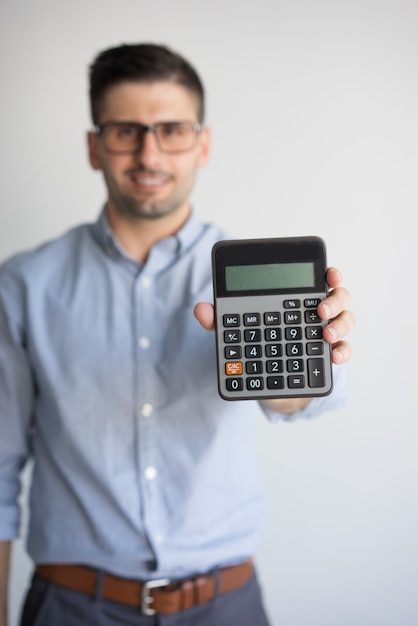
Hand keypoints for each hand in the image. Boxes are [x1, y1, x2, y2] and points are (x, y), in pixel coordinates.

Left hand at [194, 267, 353, 364]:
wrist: (267, 377)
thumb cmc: (255, 342)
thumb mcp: (235, 331)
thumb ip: (220, 319)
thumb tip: (201, 309)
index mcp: (297, 297)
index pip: (318, 278)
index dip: (330, 273)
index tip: (329, 273)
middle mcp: (317, 312)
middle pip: (339, 296)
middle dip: (334, 300)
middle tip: (319, 310)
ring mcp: (326, 332)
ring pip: (346, 320)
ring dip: (340, 325)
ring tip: (325, 335)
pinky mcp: (327, 355)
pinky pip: (345, 350)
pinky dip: (344, 351)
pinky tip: (334, 356)